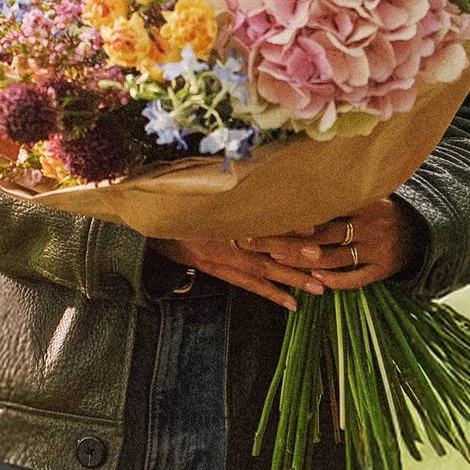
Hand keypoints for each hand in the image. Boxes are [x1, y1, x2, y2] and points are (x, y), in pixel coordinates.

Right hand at [148, 201, 420, 313]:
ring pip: (261, 272)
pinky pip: (248, 285)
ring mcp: (220, 259)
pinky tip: (291, 304)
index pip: (258, 222)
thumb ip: (223, 178)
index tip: (311, 230)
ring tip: (318, 289)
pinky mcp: (217, 270)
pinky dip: (271, 294)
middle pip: (264, 250)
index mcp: (220, 215)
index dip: (285, 227)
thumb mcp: (197, 184)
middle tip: (323, 263)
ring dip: (290, 281)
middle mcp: (222, 239)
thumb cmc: (175, 200)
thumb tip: (253, 165)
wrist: (146, 226)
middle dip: (294, 257)